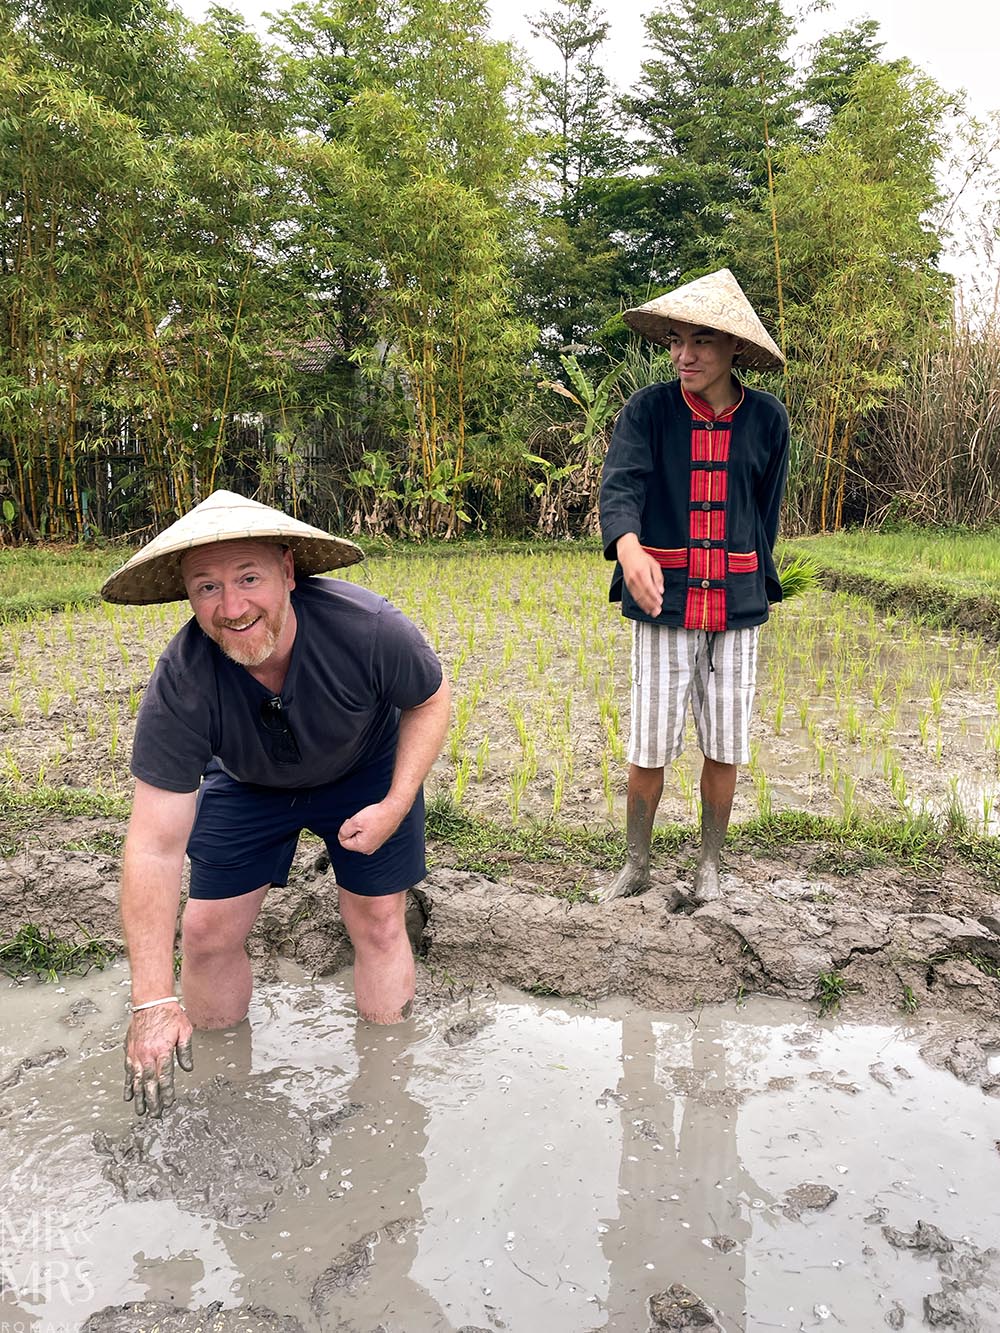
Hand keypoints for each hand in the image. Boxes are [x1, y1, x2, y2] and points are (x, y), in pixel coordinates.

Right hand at [123, 1003, 193, 1117]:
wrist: (151, 1002)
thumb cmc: (169, 1014)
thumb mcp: (184, 1030)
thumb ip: (185, 1050)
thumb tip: (188, 1068)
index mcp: (162, 1050)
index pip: (165, 1076)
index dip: (166, 1092)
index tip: (168, 1103)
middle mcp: (147, 1055)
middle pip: (150, 1083)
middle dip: (152, 1101)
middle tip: (154, 1115)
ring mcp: (137, 1054)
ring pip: (137, 1081)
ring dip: (139, 1098)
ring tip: (141, 1112)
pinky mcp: (130, 1052)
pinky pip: (128, 1072)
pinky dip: (128, 1085)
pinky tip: (129, 1096)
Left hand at [338, 797, 406, 855]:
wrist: (393, 810)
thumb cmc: (376, 815)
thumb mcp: (355, 821)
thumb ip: (344, 831)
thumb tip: (341, 836)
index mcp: (362, 847)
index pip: (343, 842)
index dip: (344, 830)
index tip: (352, 821)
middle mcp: (368, 849)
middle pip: (351, 840)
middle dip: (352, 830)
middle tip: (360, 820)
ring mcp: (374, 845)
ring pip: (358, 837)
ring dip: (359, 829)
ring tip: (367, 821)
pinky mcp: (378, 840)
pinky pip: (366, 836)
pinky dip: (366, 829)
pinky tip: (372, 822)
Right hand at [619, 540, 663, 616]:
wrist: (628, 554)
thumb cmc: (642, 559)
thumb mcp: (654, 565)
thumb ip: (658, 578)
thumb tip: (661, 590)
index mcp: (642, 572)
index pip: (649, 587)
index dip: (654, 596)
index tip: (660, 602)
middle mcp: (635, 579)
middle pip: (643, 594)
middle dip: (651, 604)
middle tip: (657, 611)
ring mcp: (630, 583)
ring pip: (638, 597)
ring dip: (646, 606)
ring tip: (652, 612)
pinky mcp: (628, 585)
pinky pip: (634, 596)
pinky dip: (640, 603)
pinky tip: (645, 608)